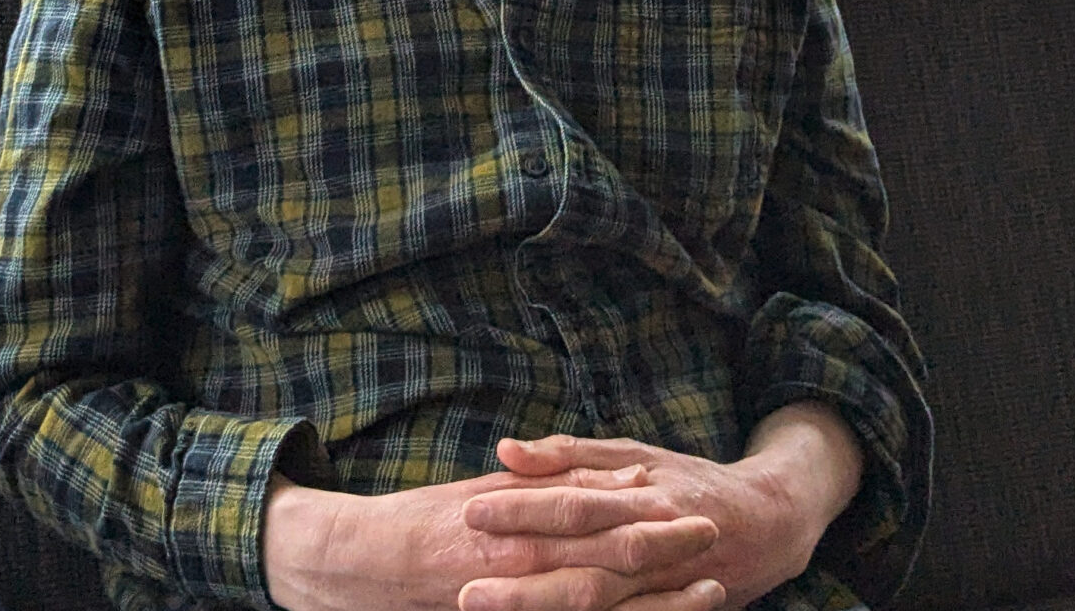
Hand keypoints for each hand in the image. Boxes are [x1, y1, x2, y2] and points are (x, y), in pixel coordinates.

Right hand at [262, 464, 724, 610]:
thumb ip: (546, 484)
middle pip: (608, 556)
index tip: (685, 500)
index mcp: (516, 517)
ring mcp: (516, 597)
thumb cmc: (424, 522)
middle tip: (712, 535)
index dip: (642, 508)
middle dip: (664, 548)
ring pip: (601, 602)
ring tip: (709, 588)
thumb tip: (610, 476)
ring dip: (658, 598)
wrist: (361, 562)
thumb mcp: (487, 491)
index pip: (592, 509)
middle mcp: (521, 559)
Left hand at [459, 405, 866, 610]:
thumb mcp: (634, 453)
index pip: (572, 503)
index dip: (522, 510)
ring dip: (543, 610)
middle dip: (523, 581)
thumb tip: (508, 451)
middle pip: (581, 566)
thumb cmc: (687, 481)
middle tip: (466, 587)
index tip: (470, 513)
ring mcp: (663, 586)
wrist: (770, 520)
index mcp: (639, 496)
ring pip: (599, 605)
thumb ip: (570, 454)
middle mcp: (652, 543)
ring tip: (490, 610)